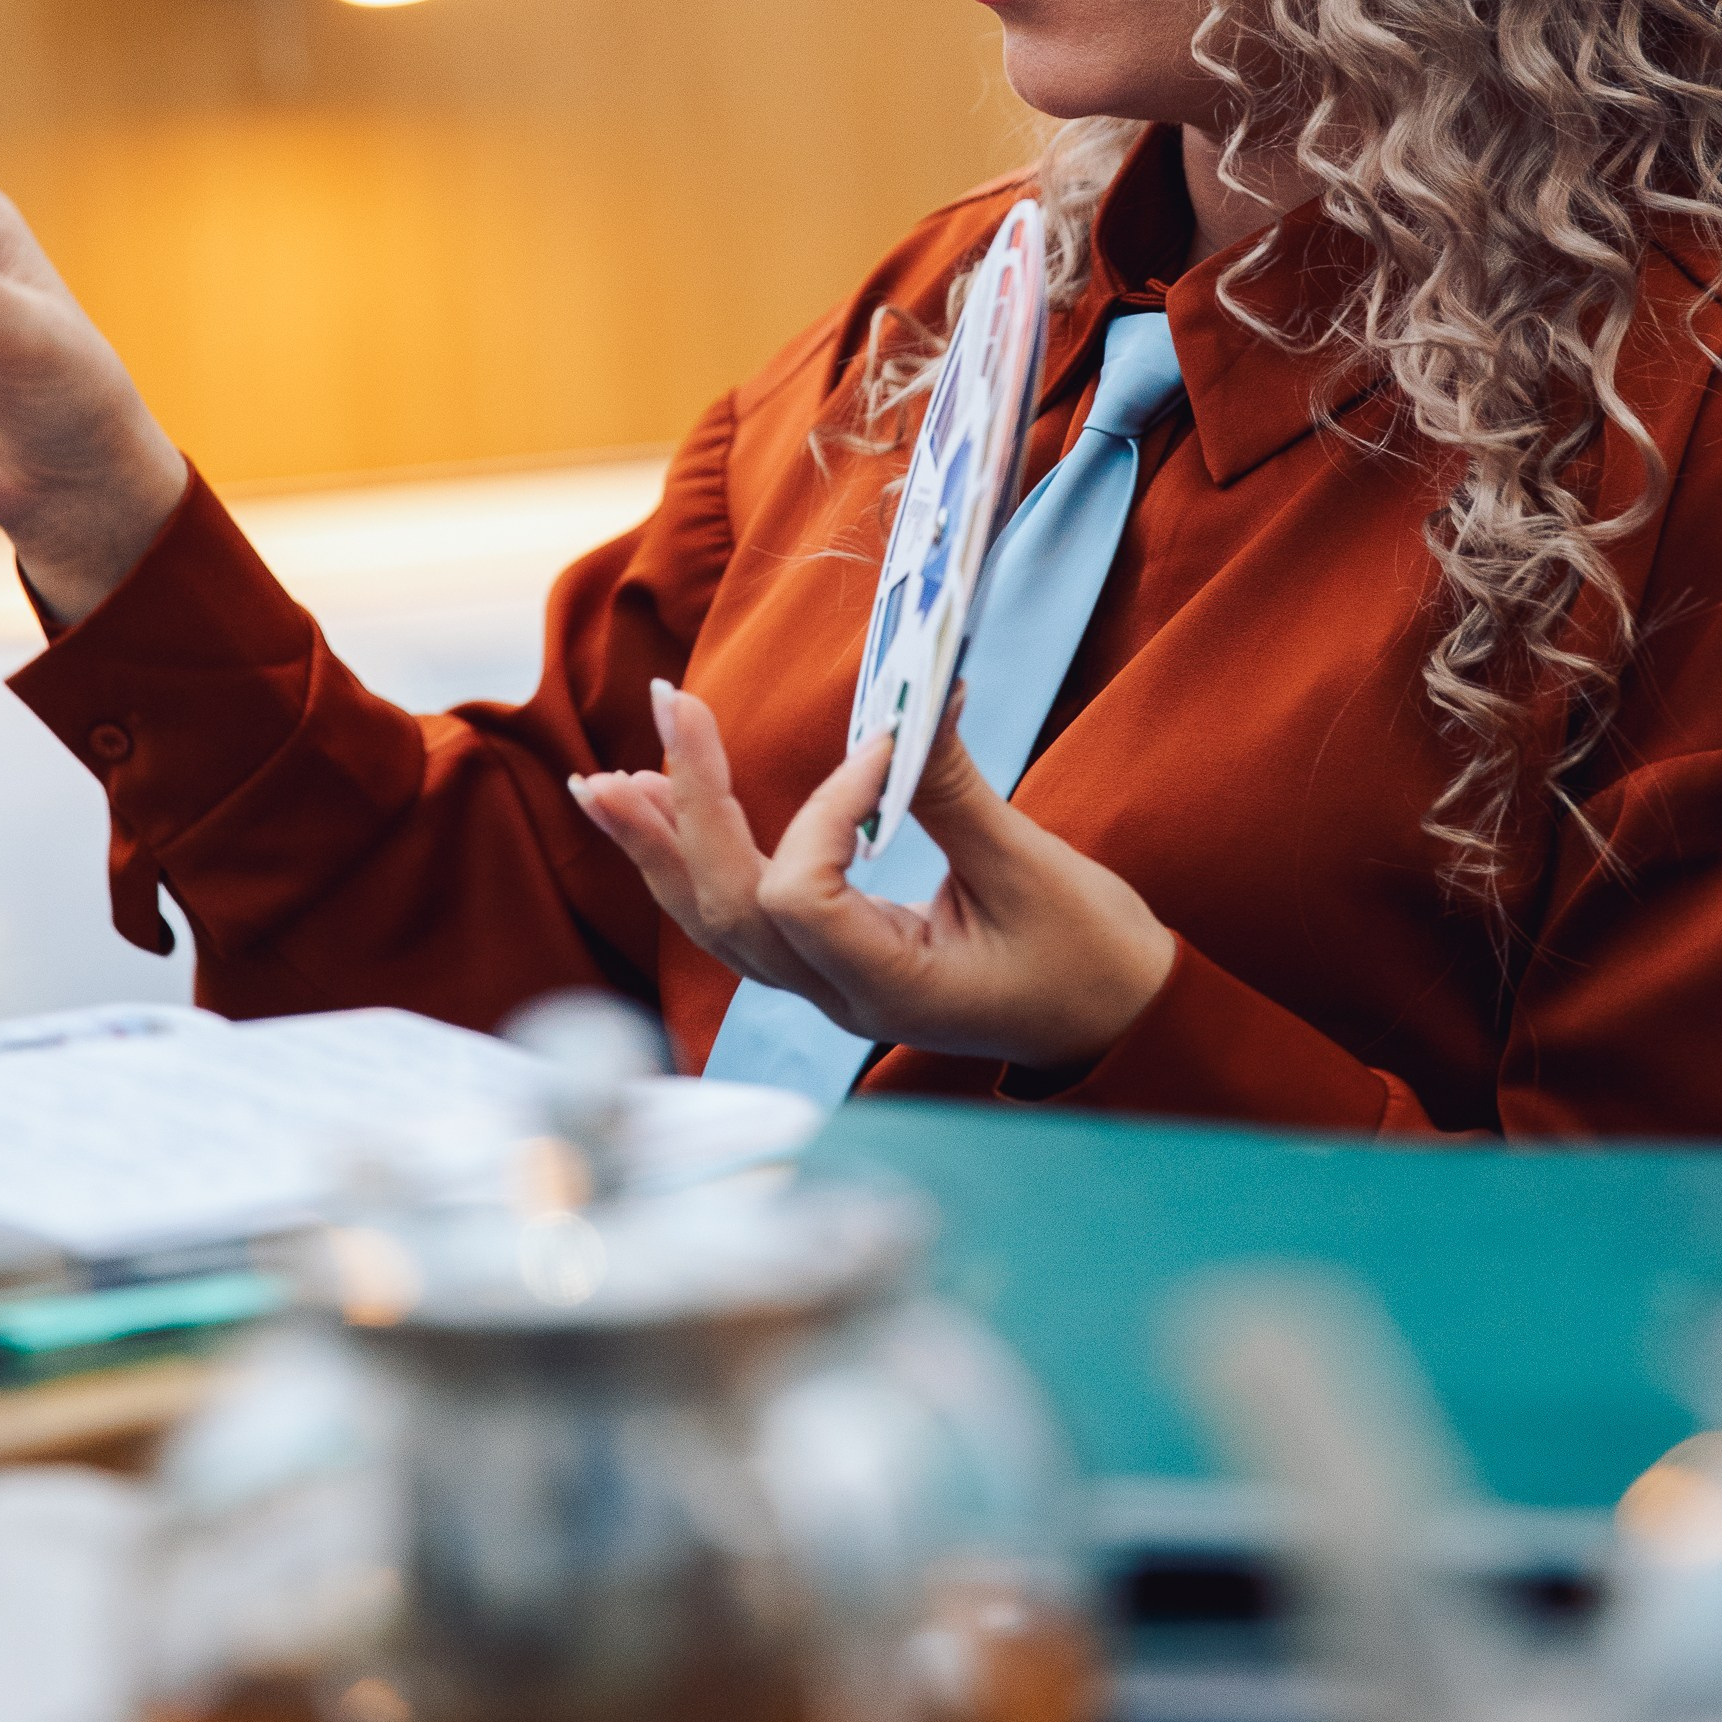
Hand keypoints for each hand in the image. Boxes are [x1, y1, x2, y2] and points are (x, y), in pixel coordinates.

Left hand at [572, 682, 1176, 1074]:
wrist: (1116, 1024)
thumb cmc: (1089, 960)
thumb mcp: (1031, 871)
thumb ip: (954, 793)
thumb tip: (914, 697)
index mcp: (887, 988)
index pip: (805, 895)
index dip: (826, 810)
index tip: (886, 745)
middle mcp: (837, 995)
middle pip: (728, 909)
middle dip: (687, 809)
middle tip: (669, 706)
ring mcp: (825, 985)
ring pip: (712, 920)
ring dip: (658, 843)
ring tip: (605, 780)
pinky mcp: (830, 960)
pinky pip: (738, 916)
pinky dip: (691, 861)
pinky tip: (658, 811)